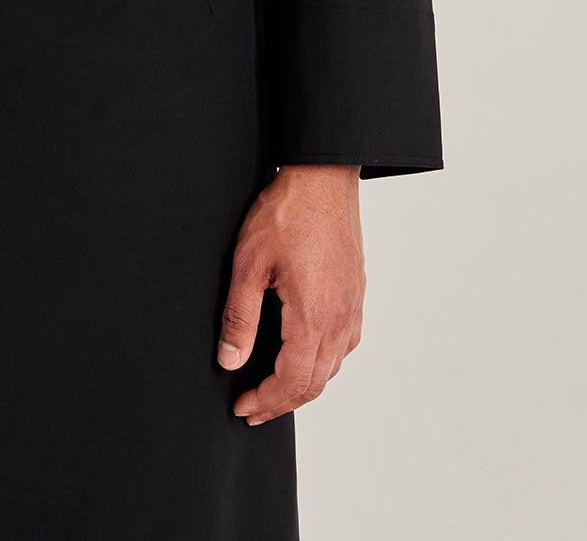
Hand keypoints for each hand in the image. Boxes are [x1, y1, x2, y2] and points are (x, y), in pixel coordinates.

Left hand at [216, 163, 363, 424]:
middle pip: (315, 383)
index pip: (291, 382)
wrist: (323, 178)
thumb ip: (239, 318)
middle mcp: (340, 319)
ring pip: (333, 367)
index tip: (243, 408)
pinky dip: (324, 363)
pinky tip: (306, 356)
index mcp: (313, 316)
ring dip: (304, 386)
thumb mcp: (248, 264)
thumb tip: (230, 361)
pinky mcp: (356, 294)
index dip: (266, 402)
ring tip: (275, 390)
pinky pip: (345, 345)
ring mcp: (352, 307)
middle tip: (254, 409)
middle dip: (282, 403)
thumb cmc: (286, 213)